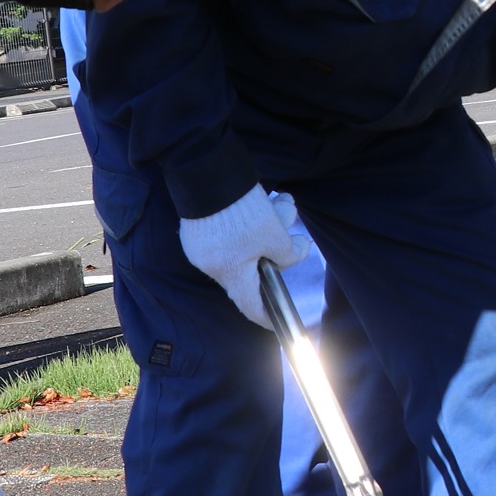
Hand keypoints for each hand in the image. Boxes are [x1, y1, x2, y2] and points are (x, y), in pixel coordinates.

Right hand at [180, 188, 321, 327]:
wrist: (204, 173)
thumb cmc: (241, 212)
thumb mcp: (274, 234)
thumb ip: (288, 252)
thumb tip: (296, 254)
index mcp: (231, 273)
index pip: (250, 305)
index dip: (266, 315)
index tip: (277, 322)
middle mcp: (213, 265)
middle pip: (253, 265)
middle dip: (277, 246)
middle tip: (289, 219)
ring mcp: (203, 246)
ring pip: (245, 243)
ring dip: (269, 224)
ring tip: (283, 201)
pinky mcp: (198, 227)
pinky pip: (229, 233)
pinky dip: (248, 221)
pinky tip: (261, 199)